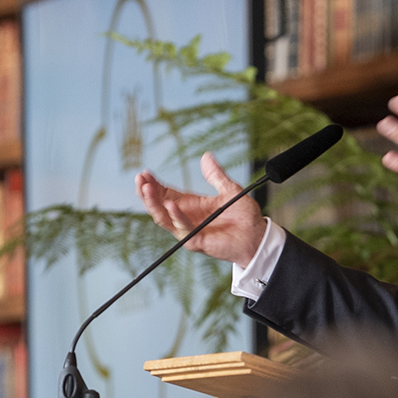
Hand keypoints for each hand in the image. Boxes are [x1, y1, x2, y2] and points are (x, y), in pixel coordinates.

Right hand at [134, 152, 266, 265]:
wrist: (258, 237)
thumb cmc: (244, 217)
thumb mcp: (230, 190)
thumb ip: (216, 175)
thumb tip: (206, 156)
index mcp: (191, 205)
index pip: (166, 194)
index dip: (154, 184)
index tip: (144, 172)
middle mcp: (186, 218)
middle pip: (159, 206)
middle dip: (147, 193)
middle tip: (139, 178)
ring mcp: (189, 230)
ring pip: (163, 218)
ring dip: (153, 203)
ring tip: (145, 188)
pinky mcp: (196, 241)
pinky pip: (183, 228)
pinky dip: (176, 216)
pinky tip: (171, 205)